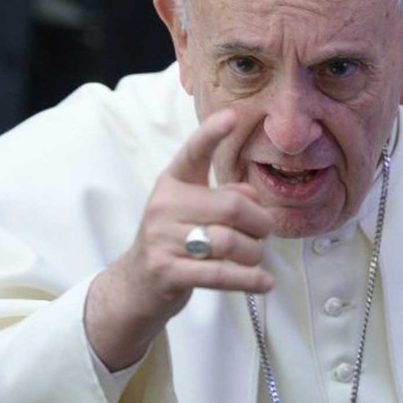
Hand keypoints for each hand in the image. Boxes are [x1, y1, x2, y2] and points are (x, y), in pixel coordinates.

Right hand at [85, 109, 275, 370]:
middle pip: (232, 207)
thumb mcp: (194, 211)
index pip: (193, 153)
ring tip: (255, 257)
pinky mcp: (168, 271)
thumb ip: (225, 197)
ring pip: (230, 242)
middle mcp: (164, 205)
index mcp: (172, 182)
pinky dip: (248, 279)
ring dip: (254, 252)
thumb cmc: (175, 242)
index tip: (231, 116)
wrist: (137, 285)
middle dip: (260, 221)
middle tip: (265, 232)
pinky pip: (220, 273)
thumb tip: (252, 196)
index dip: (212, 134)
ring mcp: (163, 239)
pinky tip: (265, 282)